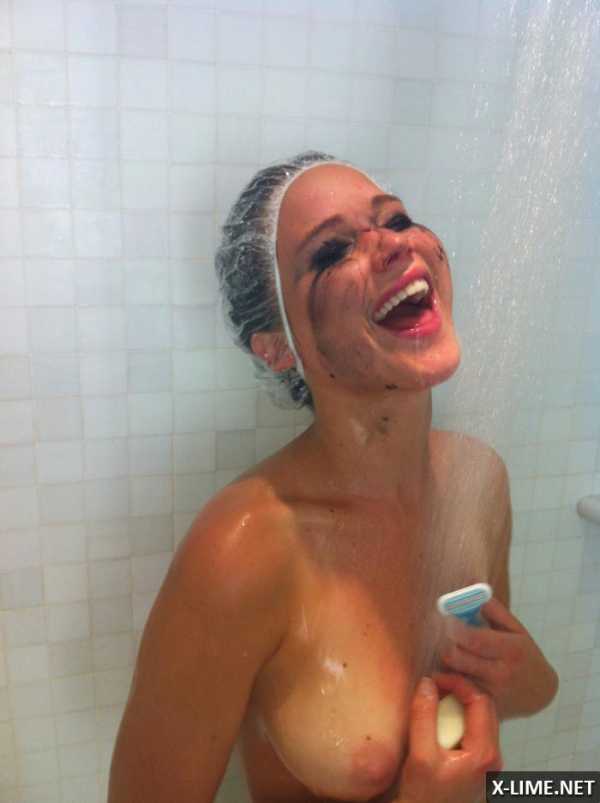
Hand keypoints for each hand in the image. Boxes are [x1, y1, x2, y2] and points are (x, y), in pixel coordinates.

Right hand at [396, 673, 500, 802]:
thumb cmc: (423, 796)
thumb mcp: (420, 755)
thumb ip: (424, 716)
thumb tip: (427, 683)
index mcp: (484, 754)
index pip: (480, 701)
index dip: (458, 683)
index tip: (435, 678)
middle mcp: (494, 758)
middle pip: (486, 707)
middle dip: (461, 689)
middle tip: (436, 683)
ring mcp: (489, 763)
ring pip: (483, 717)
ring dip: (461, 702)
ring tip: (436, 696)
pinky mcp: (480, 766)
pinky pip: (477, 730)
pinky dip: (461, 716)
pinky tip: (441, 716)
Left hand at [439, 597, 557, 719]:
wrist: (539, 693)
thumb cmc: (524, 655)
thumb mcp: (517, 630)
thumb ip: (494, 610)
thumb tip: (472, 590)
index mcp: (511, 650)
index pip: (474, 638)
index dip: (453, 627)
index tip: (442, 617)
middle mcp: (501, 673)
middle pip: (458, 658)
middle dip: (443, 644)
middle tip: (437, 634)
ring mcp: (492, 694)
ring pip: (453, 676)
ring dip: (443, 663)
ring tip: (445, 651)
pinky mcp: (483, 708)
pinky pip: (456, 692)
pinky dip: (448, 681)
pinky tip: (448, 672)